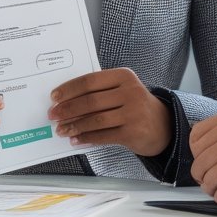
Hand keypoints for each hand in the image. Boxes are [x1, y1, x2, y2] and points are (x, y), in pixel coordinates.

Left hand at [48, 67, 171, 156]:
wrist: (163, 125)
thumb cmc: (134, 105)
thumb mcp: (122, 90)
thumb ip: (99, 91)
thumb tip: (66, 102)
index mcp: (124, 76)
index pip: (90, 81)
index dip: (69, 89)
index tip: (54, 97)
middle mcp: (130, 92)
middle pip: (91, 100)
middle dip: (67, 109)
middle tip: (53, 115)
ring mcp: (133, 112)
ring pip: (96, 119)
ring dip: (74, 125)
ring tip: (62, 130)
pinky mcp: (133, 132)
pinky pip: (104, 135)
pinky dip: (87, 138)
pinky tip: (76, 139)